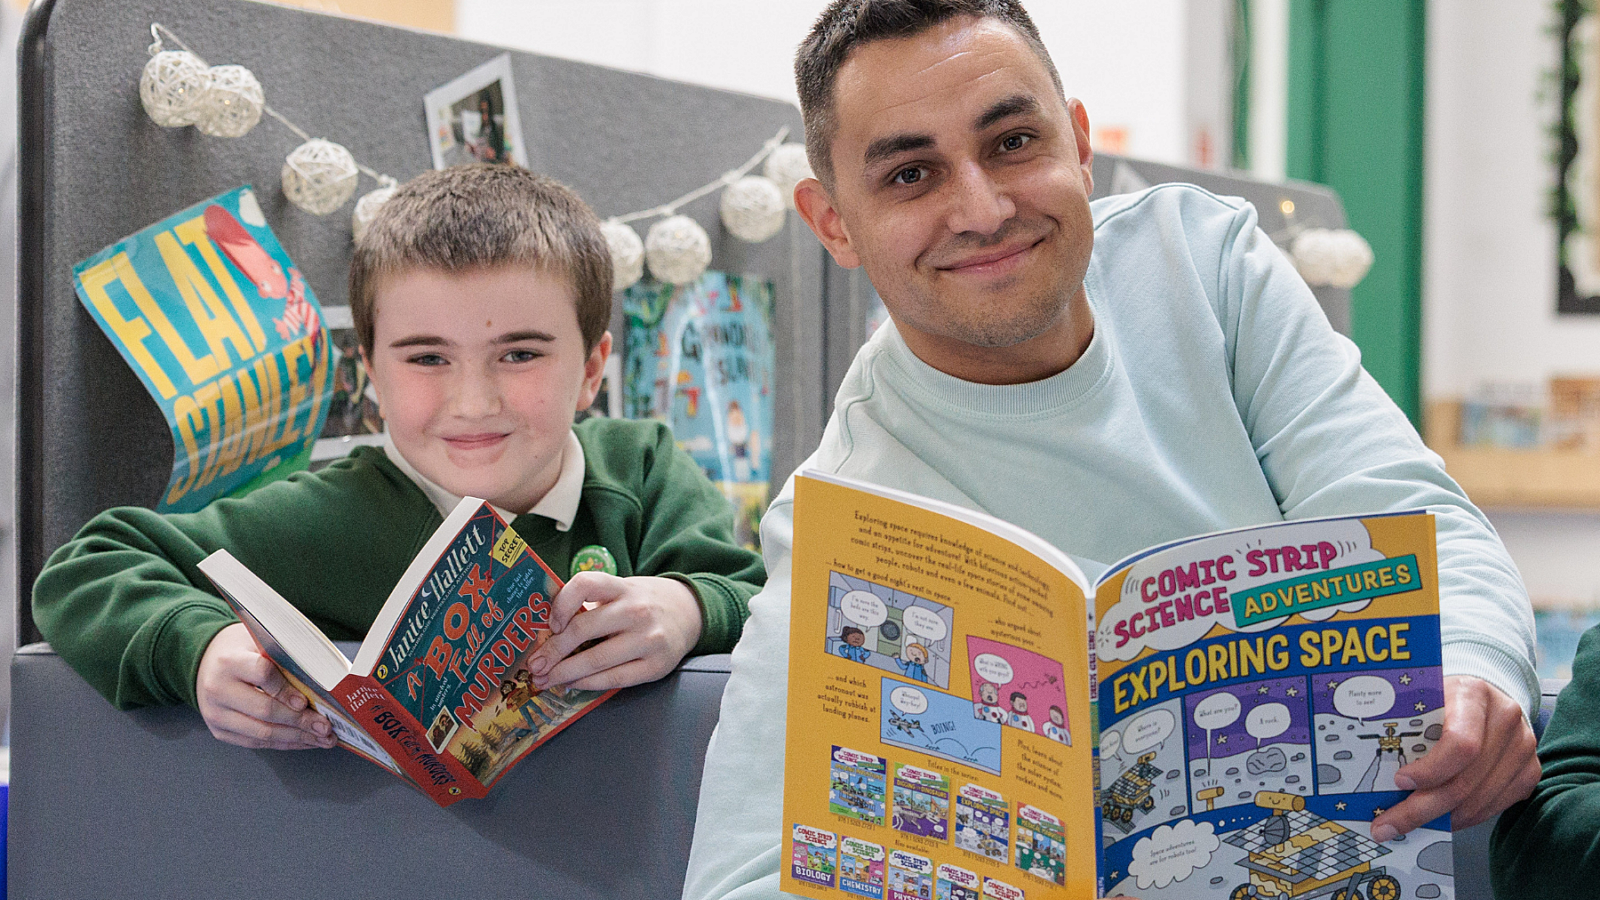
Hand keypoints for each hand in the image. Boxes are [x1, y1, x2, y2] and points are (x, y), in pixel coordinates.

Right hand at [195, 623, 334, 749]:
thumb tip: (322, 685)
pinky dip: (285, 743)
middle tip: (326, 726)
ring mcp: (216, 714)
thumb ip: (285, 659)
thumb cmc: (245, 651)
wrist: (209, 663)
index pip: (262, 674)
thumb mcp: (261, 644)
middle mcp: (218, 689)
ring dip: (297, 738)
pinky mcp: (220, 732)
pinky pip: (257, 742)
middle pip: (264, 710)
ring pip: (262, 732)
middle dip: (300, 721)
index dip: (285, 690)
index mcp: (229, 661)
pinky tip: (305, 741)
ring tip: (323, 738)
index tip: (305, 701)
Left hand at [527, 572, 702, 691]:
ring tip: (546, 679)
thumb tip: (543, 621)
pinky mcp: (655, 666)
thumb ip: (589, 600)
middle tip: (534, 665)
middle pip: (583, 629)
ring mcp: (648, 639)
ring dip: (564, 673)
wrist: (689, 612)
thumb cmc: (643, 602)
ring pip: (596, 660)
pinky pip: (613, 679)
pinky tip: (573, 683)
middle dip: (552, 651)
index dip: (561, 603)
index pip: (585, 584)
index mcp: (623, 587)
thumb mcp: (620, 590)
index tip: (550, 624)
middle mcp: (636, 610)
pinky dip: (587, 684)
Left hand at [1371, 674, 1538, 839]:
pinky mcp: (1530, 769)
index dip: (1430, 770)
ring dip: (1442, 818)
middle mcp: (1505, 718)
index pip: (1460, 743)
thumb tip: (1372, 768)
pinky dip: (1465, 817)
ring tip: (1409, 825)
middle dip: (1422, 808)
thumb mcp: (1424, 699)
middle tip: (1388, 824)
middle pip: (1465, 779)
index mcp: (1473, 693)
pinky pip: (1496, 805)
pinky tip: (1442, 818)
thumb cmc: (1445, 699)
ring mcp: (1523, 746)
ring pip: (1480, 799)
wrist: (1485, 697)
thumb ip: (1407, 725)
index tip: (1400, 782)